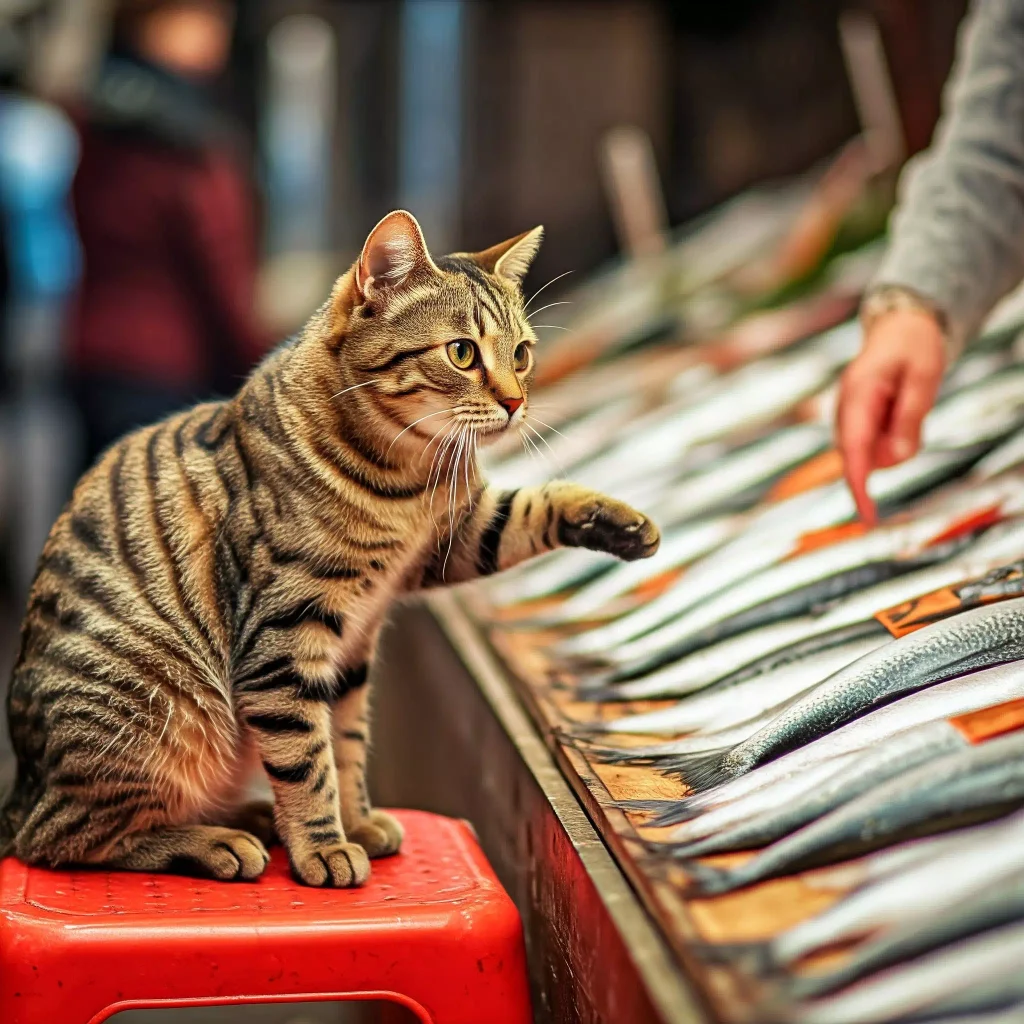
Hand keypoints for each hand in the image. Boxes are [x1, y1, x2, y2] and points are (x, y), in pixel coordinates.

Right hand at [836, 307, 945, 524]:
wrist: (900, 327)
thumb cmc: (913, 348)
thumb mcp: (924, 378)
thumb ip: (910, 418)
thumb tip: (898, 459)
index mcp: (858, 393)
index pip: (854, 449)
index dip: (858, 485)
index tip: (866, 514)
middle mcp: (844, 408)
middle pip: (863, 455)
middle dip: (890, 451)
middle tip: (914, 415)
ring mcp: (846, 414)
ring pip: (870, 452)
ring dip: (894, 442)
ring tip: (910, 405)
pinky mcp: (853, 420)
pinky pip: (873, 444)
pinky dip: (891, 437)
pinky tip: (900, 411)